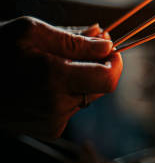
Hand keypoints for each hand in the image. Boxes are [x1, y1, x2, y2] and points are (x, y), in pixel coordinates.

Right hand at [0, 16, 122, 138]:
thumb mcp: (31, 31)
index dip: (115, 62)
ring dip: (81, 79)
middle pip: (100, 87)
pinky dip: (67, 93)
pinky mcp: (47, 131)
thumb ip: (74, 39)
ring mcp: (51, 121)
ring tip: (53, 64)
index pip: (108, 78)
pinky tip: (45, 83)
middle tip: (86, 46)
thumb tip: (106, 42)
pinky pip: (72, 108)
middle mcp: (55, 105)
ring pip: (86, 96)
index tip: (111, 48)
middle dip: (97, 66)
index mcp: (53, 77)